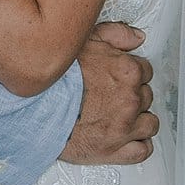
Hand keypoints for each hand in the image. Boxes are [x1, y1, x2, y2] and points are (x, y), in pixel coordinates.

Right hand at [60, 23, 155, 165]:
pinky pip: (143, 150)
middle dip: (133, 96)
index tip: (121, 78)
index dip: (132, 74)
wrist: (35, 109)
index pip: (146, 71)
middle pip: (146, 96)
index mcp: (127, 71)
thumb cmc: (54, 80)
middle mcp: (130, 100)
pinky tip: (127, 138)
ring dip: (139, 120)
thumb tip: (136, 37)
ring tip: (122, 118)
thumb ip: (116, 34)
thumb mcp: (84, 42)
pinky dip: (138, 145)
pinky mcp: (115, 150)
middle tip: (114, 97)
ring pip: (150, 124)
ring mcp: (125, 127)